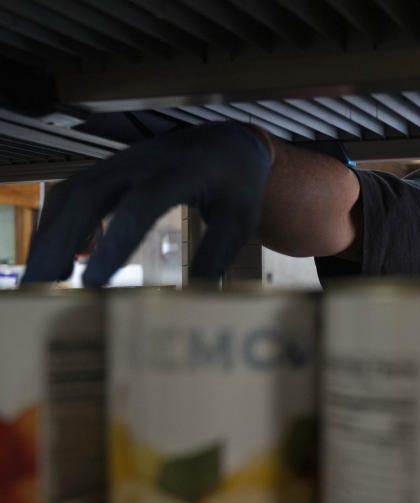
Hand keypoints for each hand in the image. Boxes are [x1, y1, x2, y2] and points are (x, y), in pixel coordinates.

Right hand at [23, 123, 270, 285]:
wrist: (229, 145)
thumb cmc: (237, 186)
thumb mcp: (237, 222)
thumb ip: (215, 256)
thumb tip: (197, 301)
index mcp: (179, 173)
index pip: (139, 206)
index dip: (114, 242)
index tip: (95, 282)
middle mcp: (141, 163)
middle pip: (87, 196)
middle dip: (59, 240)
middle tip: (43, 285)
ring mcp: (119, 163)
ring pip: (71, 193)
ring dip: (50, 234)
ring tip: (42, 279)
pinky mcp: (109, 170)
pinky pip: (72, 193)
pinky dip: (58, 225)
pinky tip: (60, 262)